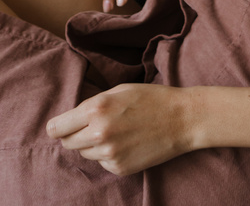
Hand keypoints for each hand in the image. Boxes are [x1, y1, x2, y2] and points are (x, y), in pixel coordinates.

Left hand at [46, 84, 193, 175]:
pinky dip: (109, 154)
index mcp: (96, 109)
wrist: (182, 119)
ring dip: (92, 144)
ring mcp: (109, 153)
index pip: (56, 128)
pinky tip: (127, 142)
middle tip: (94, 125)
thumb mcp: (119, 91)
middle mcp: (99, 133)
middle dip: (75, 134)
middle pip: (67, 143)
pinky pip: (102, 162)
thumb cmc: (151, 99)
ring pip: (84, 153)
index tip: (61, 127)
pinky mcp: (119, 168)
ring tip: (116, 131)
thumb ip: (92, 105)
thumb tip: (69, 120)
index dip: (58, 127)